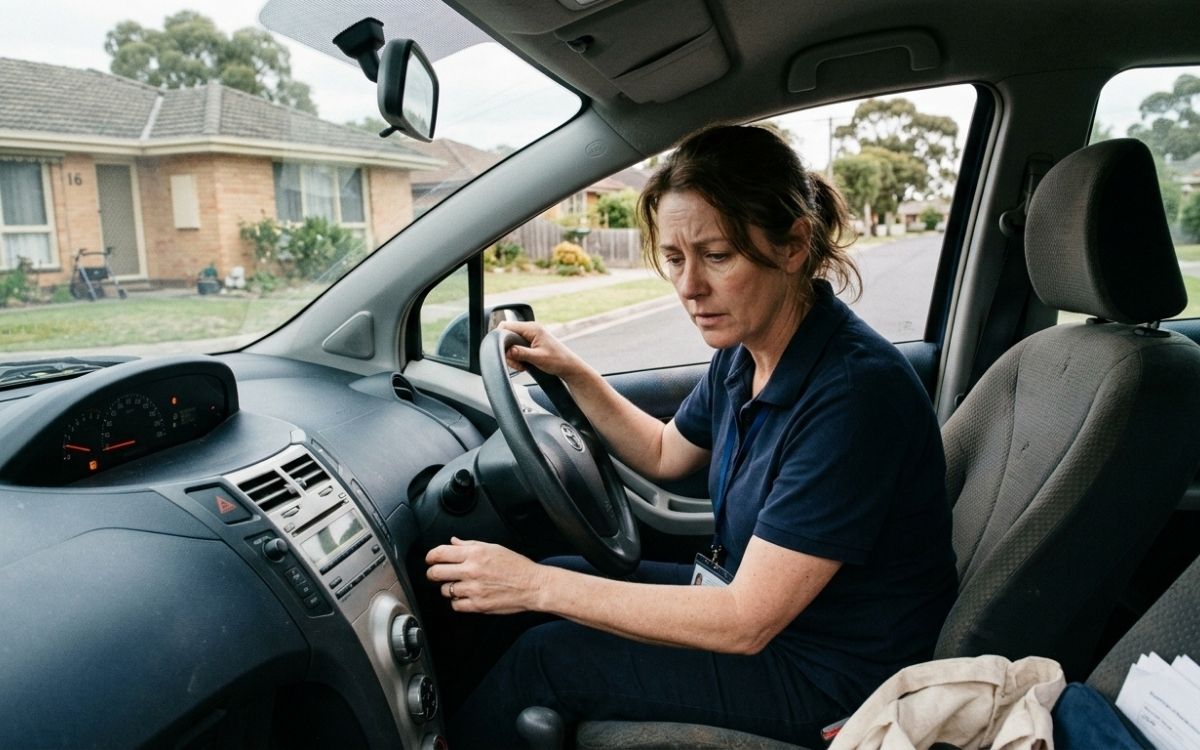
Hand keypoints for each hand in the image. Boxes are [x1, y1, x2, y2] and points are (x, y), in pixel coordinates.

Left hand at [425, 537, 547, 613]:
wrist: (533, 585)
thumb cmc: (516, 566)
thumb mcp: (493, 548)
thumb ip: (470, 545)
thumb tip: (453, 542)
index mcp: (475, 553)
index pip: (440, 553)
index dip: (430, 557)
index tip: (430, 559)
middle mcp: (472, 570)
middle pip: (436, 573)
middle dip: (433, 573)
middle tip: (436, 574)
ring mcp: (474, 589)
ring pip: (444, 590)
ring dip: (448, 588)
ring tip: (458, 585)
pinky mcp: (477, 605)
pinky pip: (455, 605)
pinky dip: (458, 601)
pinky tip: (466, 596)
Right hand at [498, 321, 589, 384]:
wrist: (569, 366)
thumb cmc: (558, 361)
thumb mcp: (538, 358)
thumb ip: (521, 353)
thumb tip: (507, 351)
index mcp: (532, 328)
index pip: (506, 326)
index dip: (500, 338)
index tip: (503, 352)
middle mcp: (530, 329)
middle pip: (507, 335)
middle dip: (507, 351)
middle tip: (516, 362)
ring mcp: (530, 335)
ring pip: (511, 343)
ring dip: (513, 356)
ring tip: (522, 365)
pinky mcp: (531, 342)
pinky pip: (517, 347)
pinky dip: (517, 356)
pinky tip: (525, 364)